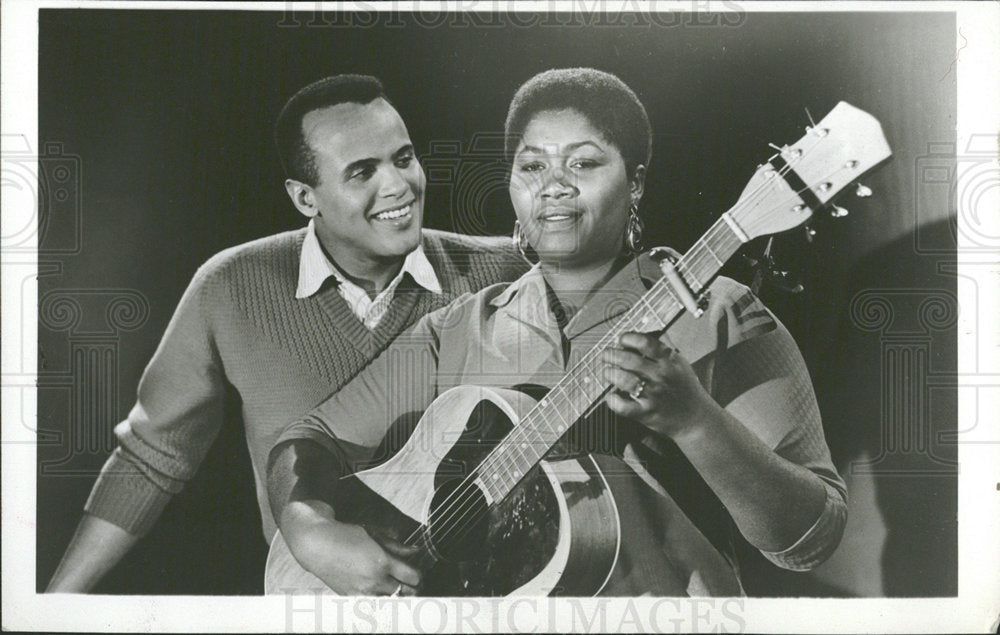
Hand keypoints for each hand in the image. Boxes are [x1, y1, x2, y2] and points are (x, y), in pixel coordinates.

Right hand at [290, 511, 421, 595]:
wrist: (317, 544)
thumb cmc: (345, 536)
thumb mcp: (374, 535)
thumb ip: (397, 546)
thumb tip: (416, 550)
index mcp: (383, 562)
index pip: (413, 577)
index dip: (419, 575)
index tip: (416, 572)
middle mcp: (374, 580)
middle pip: (406, 592)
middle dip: (412, 588)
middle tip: (410, 583)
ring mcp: (362, 592)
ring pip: (391, 603)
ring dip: (397, 597)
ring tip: (397, 590)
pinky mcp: (351, 598)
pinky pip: (373, 608)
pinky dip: (380, 604)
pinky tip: (381, 596)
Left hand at [601, 332, 719, 437]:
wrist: (696, 418)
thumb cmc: (685, 389)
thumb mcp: (680, 363)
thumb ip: (663, 350)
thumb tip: (642, 336)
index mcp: (670, 361)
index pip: (646, 342)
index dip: (629, 338)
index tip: (621, 339)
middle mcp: (662, 376)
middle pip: (630, 360)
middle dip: (612, 355)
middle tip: (605, 354)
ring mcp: (654, 395)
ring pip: (625, 380)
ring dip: (610, 374)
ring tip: (607, 372)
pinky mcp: (647, 412)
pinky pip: (624, 406)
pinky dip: (613, 400)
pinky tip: (611, 396)